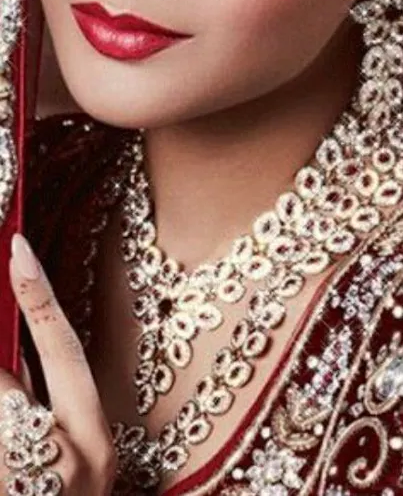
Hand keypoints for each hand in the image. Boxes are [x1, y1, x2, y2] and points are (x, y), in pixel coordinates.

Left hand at [0, 234, 116, 494]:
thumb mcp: (74, 456)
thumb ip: (41, 399)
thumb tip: (14, 348)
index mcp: (94, 443)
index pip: (64, 352)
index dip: (39, 297)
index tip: (16, 245)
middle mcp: (67, 466)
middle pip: (6, 389)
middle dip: (1, 381)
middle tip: (12, 402)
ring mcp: (31, 483)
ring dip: (1, 403)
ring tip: (17, 438)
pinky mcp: (10, 483)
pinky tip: (11, 450)